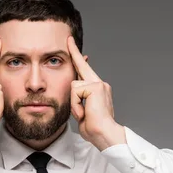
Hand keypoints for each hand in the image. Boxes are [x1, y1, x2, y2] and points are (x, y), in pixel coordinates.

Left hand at [67, 36, 125, 150]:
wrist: (104, 135)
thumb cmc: (94, 129)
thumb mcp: (82, 112)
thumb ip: (78, 101)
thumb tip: (72, 93)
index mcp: (97, 89)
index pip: (85, 71)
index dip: (78, 59)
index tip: (72, 46)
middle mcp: (100, 84)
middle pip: (81, 66)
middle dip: (73, 52)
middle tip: (68, 38)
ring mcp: (99, 84)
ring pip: (73, 85)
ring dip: (73, 102)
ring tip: (83, 113)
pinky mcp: (96, 87)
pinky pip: (75, 92)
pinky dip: (76, 105)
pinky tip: (84, 112)